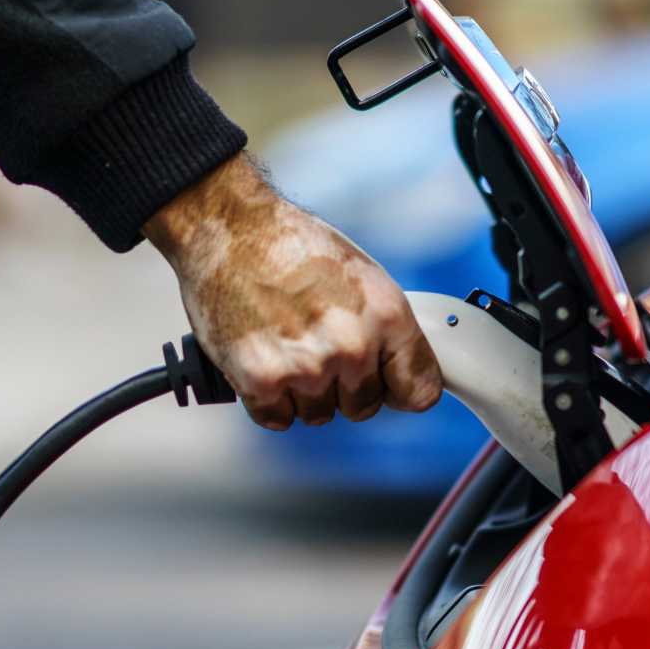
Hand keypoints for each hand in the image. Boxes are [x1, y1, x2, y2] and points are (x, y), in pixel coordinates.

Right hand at [146, 155, 441, 429]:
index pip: (420, 391)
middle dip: (343, 387)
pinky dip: (269, 398)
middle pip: (363, 407)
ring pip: (319, 414)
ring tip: (288, 345)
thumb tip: (393, 365)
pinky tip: (266, 359)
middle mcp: (351, 346)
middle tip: (318, 348)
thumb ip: (382, 327)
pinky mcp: (262, 381)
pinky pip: (277, 417)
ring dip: (303, 392)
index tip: (389, 387)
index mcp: (386, 316)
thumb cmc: (289, 244)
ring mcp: (307, 367)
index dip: (400, 390)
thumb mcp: (361, 276)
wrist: (230, 230)